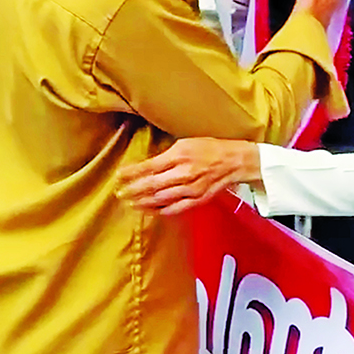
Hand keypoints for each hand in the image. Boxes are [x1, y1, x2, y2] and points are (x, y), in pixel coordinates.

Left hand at [116, 138, 260, 214]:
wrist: (234, 161)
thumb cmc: (210, 148)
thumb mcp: (186, 143)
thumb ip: (167, 155)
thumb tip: (147, 165)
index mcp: (180, 155)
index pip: (149, 167)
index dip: (132, 173)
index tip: (119, 176)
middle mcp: (184, 173)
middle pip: (152, 185)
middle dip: (132, 190)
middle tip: (119, 193)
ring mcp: (190, 189)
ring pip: (160, 199)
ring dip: (142, 202)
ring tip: (129, 203)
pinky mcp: (197, 200)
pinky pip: (174, 209)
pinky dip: (159, 211)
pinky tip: (149, 210)